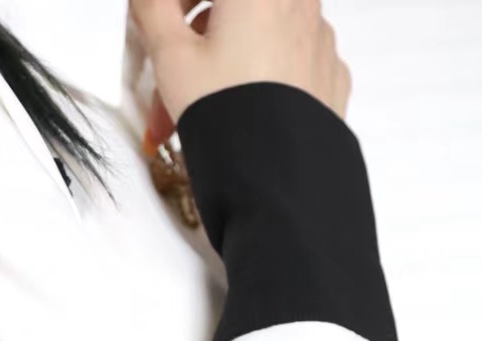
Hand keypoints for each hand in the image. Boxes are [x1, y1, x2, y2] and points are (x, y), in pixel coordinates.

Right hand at [131, 0, 352, 129]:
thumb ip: (153, 8)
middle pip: (230, 10)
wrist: (277, 180)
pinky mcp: (329, 72)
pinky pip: (285, 61)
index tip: (158, 20)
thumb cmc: (229, 116)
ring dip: (220, 63)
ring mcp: (318, 35)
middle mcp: (295, 1)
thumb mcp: (171, 57)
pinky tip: (239, 112)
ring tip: (195, 112)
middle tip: (165, 79)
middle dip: (192, 41)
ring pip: (256, 36)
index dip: (175, 5)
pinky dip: (259, 77)